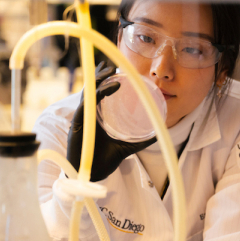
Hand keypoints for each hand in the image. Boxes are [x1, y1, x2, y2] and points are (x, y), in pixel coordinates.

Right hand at [67, 61, 156, 181]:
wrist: (93, 175)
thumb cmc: (104, 160)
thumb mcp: (127, 147)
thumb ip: (142, 140)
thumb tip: (160, 132)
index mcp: (95, 118)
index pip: (97, 94)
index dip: (102, 81)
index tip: (113, 70)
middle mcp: (87, 115)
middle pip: (91, 89)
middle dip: (99, 75)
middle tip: (110, 65)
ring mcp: (82, 118)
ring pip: (88, 92)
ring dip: (99, 79)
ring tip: (110, 70)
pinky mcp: (79, 123)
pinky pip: (88, 103)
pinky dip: (100, 93)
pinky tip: (113, 86)